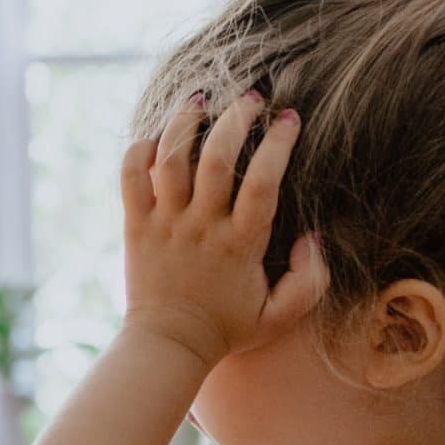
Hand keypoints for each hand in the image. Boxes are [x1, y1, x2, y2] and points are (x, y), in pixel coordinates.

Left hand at [119, 89, 327, 364]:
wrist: (168, 346)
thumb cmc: (228, 329)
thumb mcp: (281, 315)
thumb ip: (310, 280)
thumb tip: (314, 238)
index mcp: (241, 245)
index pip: (263, 182)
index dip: (278, 144)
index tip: (289, 118)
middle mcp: (201, 228)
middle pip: (216, 158)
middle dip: (236, 118)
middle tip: (251, 98)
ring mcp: (165, 224)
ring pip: (170, 159)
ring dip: (185, 122)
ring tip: (201, 100)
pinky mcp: (135, 226)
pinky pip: (130, 176)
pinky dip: (139, 150)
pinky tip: (156, 138)